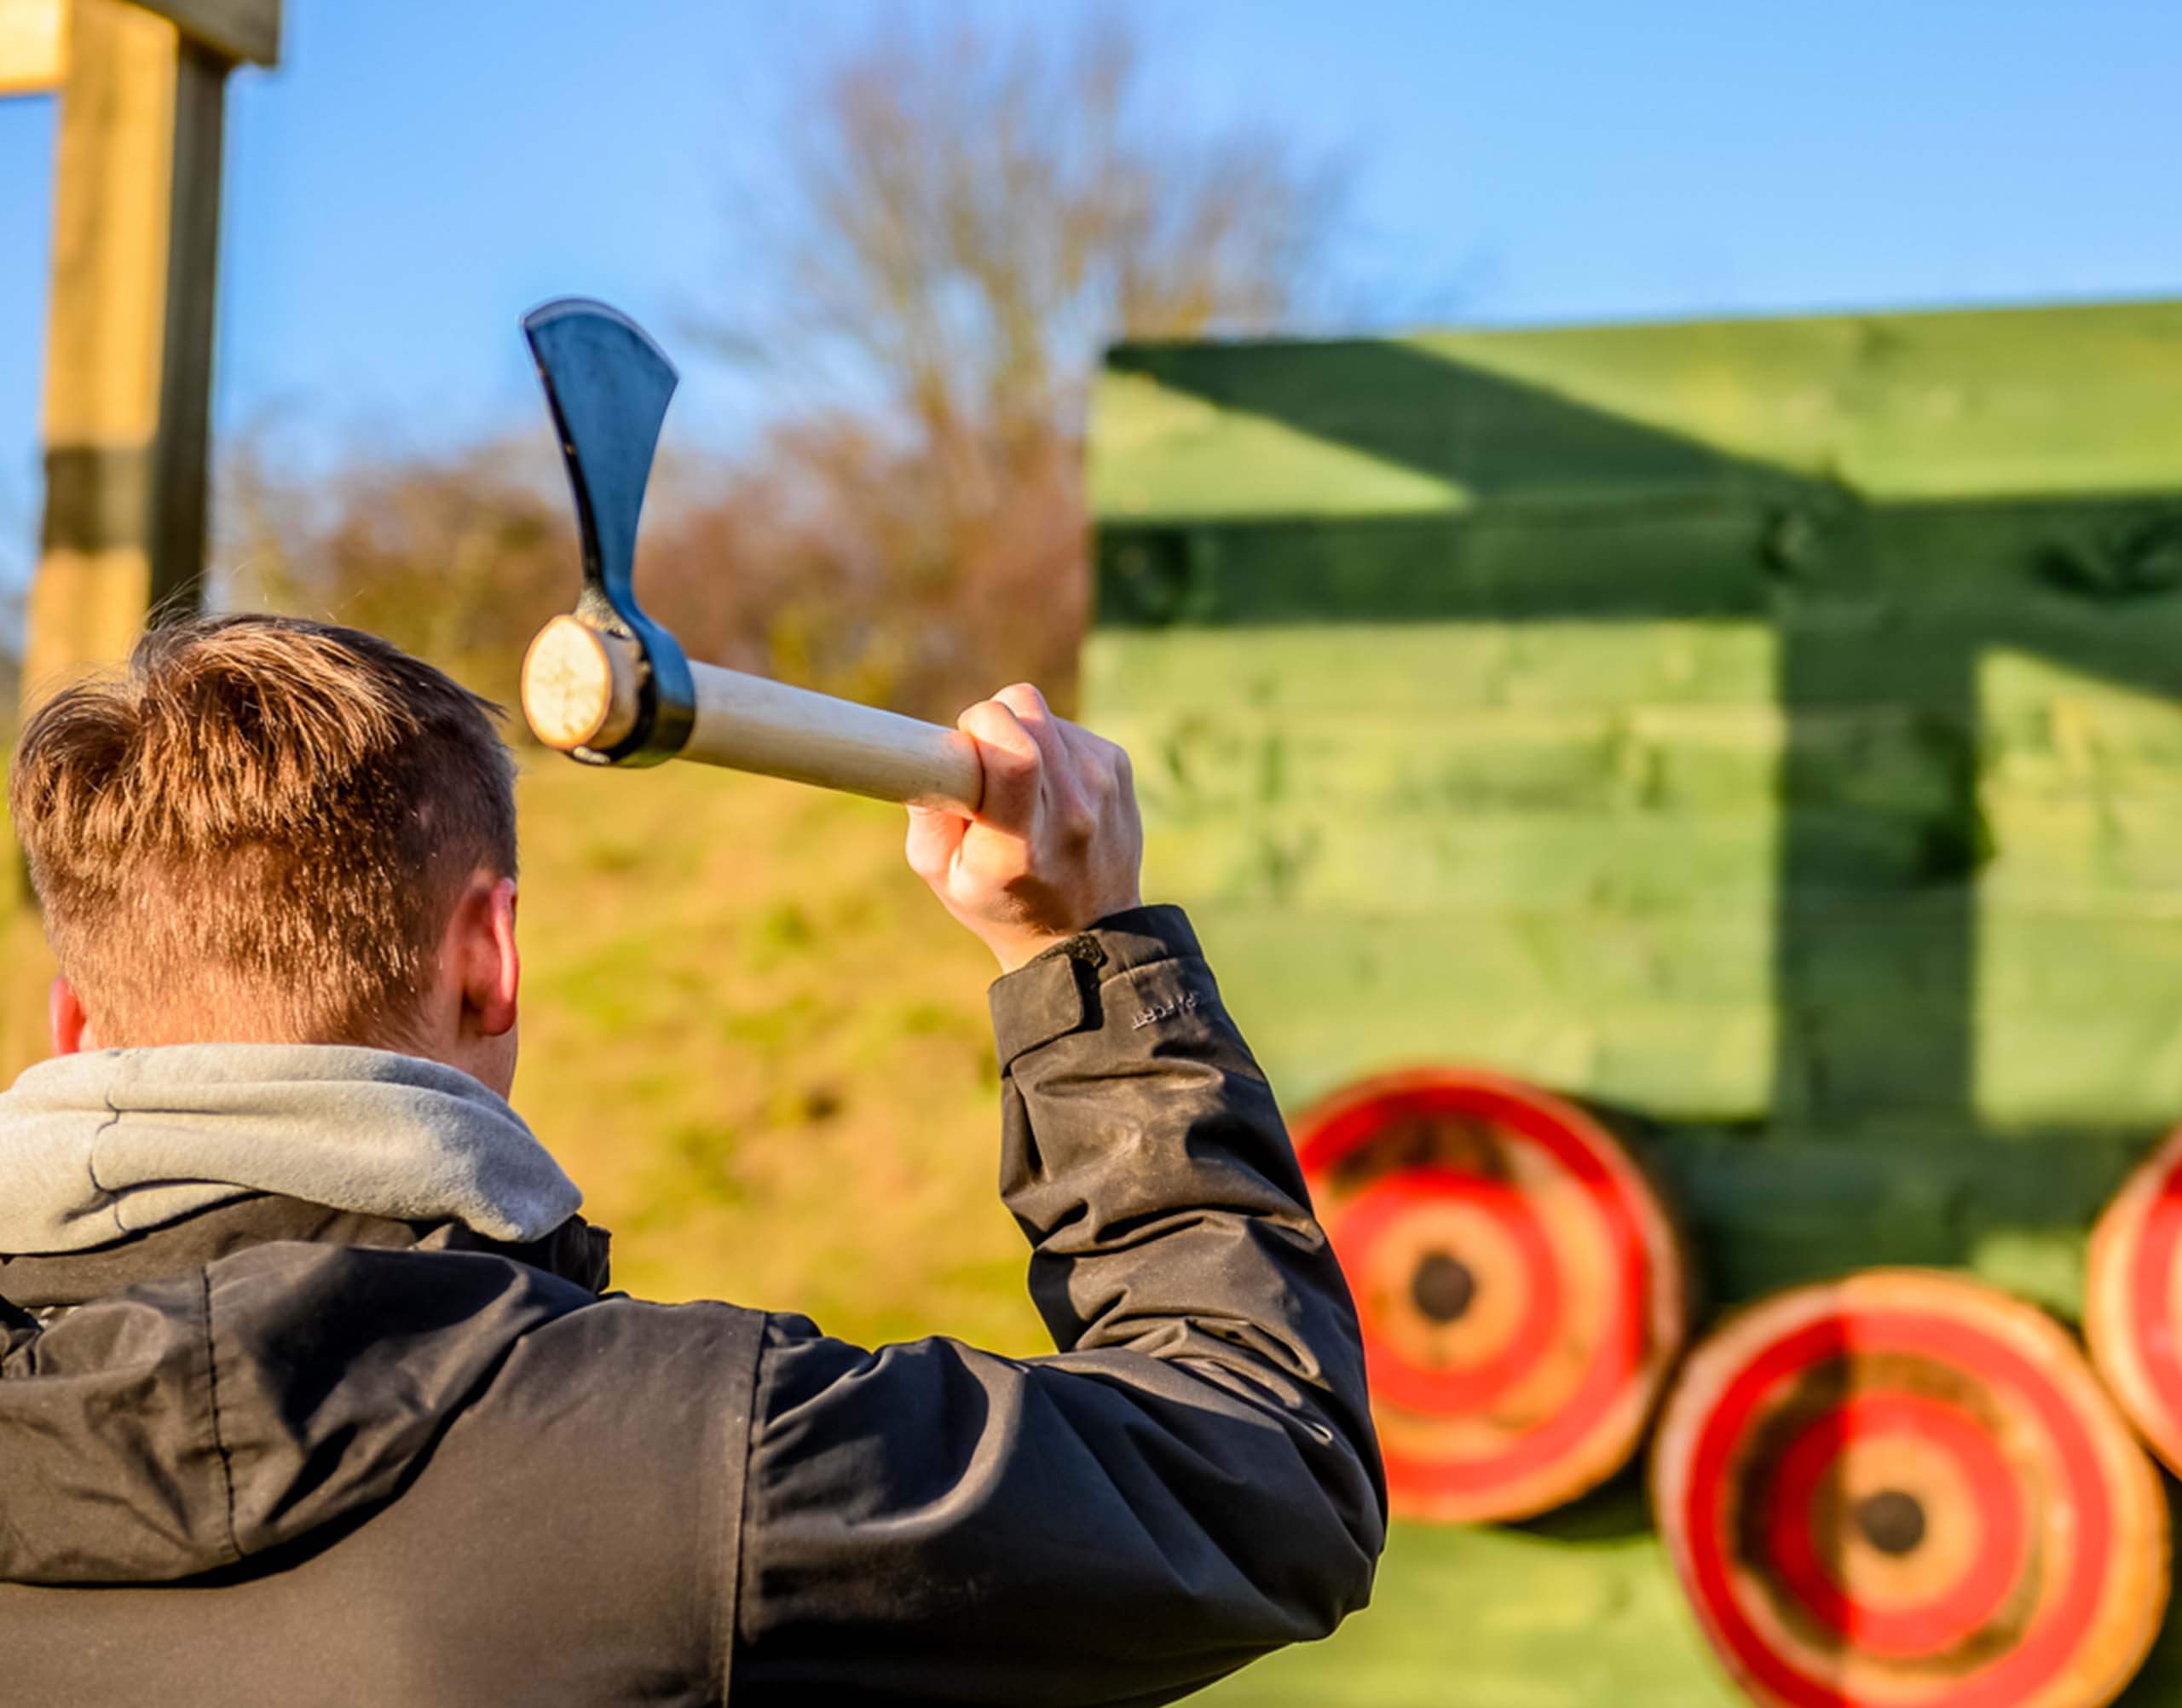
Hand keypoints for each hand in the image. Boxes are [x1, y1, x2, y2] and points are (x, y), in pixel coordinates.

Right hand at [906, 684, 1142, 972]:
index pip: (1014, 757)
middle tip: (980, 765)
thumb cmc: (999, 901)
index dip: (981, 726)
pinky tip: (1047, 785)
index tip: (962, 745)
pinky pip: (1065, 725)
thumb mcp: (942, 874)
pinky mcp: (1118, 766)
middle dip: (989, 723)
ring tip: (1018, 785)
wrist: (1086, 933)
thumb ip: (928, 813)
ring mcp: (1102, 787)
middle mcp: (1071, 814)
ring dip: (1018, 734)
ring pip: (1042, 713)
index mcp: (1020, 847)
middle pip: (1025, 715)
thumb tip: (935, 748)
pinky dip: (1046, 742)